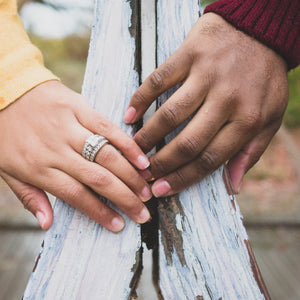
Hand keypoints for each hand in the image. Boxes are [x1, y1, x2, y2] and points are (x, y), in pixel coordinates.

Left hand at [0, 81, 151, 231]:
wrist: (3, 89)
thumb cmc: (4, 133)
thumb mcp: (5, 169)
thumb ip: (28, 196)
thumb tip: (46, 224)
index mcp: (38, 168)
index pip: (76, 196)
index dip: (100, 212)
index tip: (119, 225)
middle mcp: (57, 150)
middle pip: (98, 179)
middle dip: (125, 198)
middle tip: (143, 212)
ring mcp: (70, 127)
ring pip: (107, 156)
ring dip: (130, 175)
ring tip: (146, 190)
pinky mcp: (79, 107)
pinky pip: (108, 128)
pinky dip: (127, 145)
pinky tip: (141, 160)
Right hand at [124, 13, 288, 195]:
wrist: (261, 31)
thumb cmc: (265, 78)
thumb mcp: (271, 117)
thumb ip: (251, 152)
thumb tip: (233, 187)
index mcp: (248, 120)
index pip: (210, 159)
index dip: (183, 178)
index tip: (163, 189)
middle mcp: (226, 99)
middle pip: (187, 142)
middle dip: (162, 163)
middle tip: (145, 173)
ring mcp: (206, 75)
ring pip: (170, 114)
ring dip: (148, 136)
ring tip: (135, 149)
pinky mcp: (190, 55)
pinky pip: (159, 80)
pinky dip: (141, 98)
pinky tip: (130, 115)